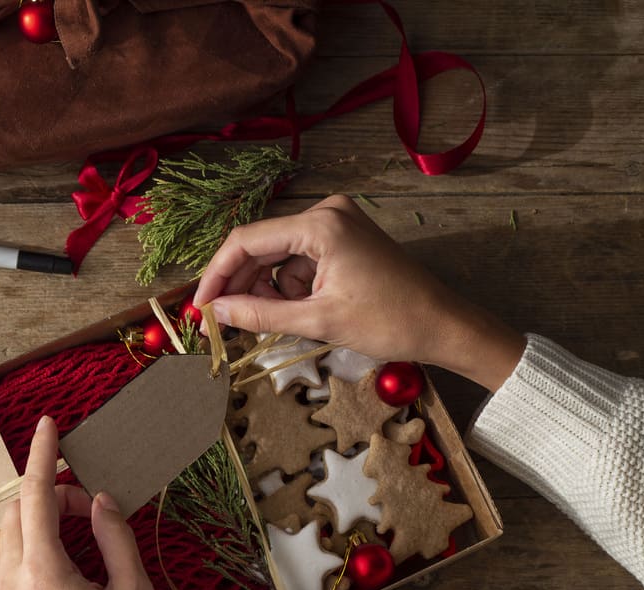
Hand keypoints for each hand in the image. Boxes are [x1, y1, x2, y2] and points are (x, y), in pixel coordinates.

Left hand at [0, 416, 196, 589]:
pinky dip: (18, 549)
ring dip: (30, 521)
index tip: (48, 426)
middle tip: (92, 507)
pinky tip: (51, 558)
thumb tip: (100, 501)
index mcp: (44, 576)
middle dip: (50, 497)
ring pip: (0, 540)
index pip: (34, 497)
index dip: (42, 456)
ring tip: (74, 533)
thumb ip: (114, 537)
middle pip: (16, 515)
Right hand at [193, 194, 525, 391]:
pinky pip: (298, 258)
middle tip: (221, 321)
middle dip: (239, 284)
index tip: (199, 307)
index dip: (216, 275)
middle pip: (259, 245)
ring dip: (266, 288)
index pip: (246, 241)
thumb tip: (215, 313)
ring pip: (277, 254)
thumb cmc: (389, 322)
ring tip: (266, 321)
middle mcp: (326, 212)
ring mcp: (337, 222)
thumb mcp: (317, 321)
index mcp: (320, 224)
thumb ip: (260, 314)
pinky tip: (293, 311)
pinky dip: (288, 285)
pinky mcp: (344, 237)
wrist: (444, 325)